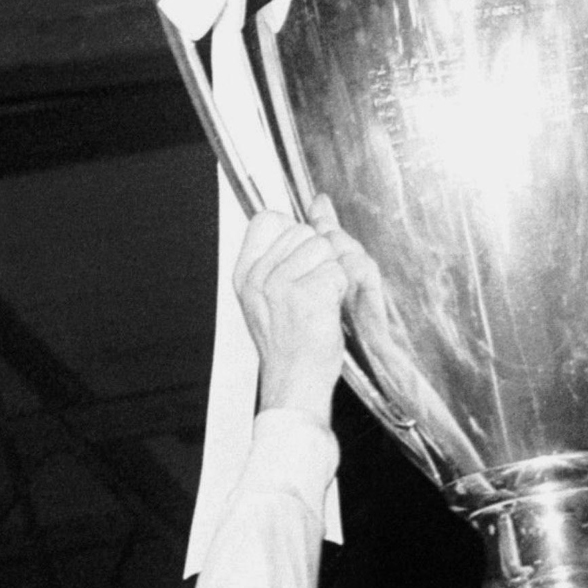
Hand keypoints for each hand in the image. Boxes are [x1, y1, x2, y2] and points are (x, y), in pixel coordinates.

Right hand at [236, 206, 368, 419]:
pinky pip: (338, 271)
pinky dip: (340, 292)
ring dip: (331, 276)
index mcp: (247, 272)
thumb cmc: (292, 344)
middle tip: (311, 295)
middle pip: (304, 232)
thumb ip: (298, 243)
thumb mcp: (281, 290)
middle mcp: (259, 276)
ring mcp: (280, 285)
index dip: (293, 236)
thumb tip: (321, 203)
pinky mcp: (307, 295)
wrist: (295, 385)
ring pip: (324, 249)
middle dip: (319, 259)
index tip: (297, 264)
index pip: (269, 219)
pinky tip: (326, 313)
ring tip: (319, 305)